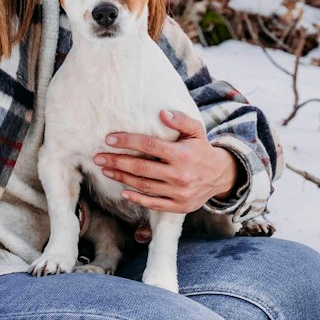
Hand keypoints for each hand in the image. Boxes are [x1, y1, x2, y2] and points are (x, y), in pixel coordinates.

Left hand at [95, 110, 238, 214]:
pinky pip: (153, 203)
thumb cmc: (202, 150)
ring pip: (144, 185)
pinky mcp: (178, 206)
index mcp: (182, 154)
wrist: (220, 176)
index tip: (109, 139)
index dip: (127, 142)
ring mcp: (178, 193)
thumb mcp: (196, 131)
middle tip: (98, 158)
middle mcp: (179, 175)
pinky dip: (137, 198)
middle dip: (117, 162)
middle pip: (141, 167)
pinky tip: (123, 191)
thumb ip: (180, 120)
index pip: (149, 146)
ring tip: (106, 170)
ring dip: (122, 178)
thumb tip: (162, 114)